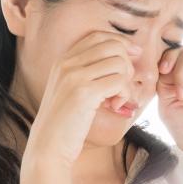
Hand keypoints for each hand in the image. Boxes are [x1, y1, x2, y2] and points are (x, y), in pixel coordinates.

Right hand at [23, 30, 141, 168]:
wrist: (48, 147)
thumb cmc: (66, 123)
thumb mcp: (73, 91)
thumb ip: (91, 72)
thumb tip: (129, 55)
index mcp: (63, 60)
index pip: (99, 36)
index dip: (121, 42)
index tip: (133, 56)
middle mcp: (67, 63)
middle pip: (113, 45)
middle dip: (127, 64)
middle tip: (123, 86)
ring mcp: (74, 76)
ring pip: (119, 63)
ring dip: (126, 83)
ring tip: (117, 100)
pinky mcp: (84, 92)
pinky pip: (120, 82)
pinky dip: (125, 94)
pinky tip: (115, 106)